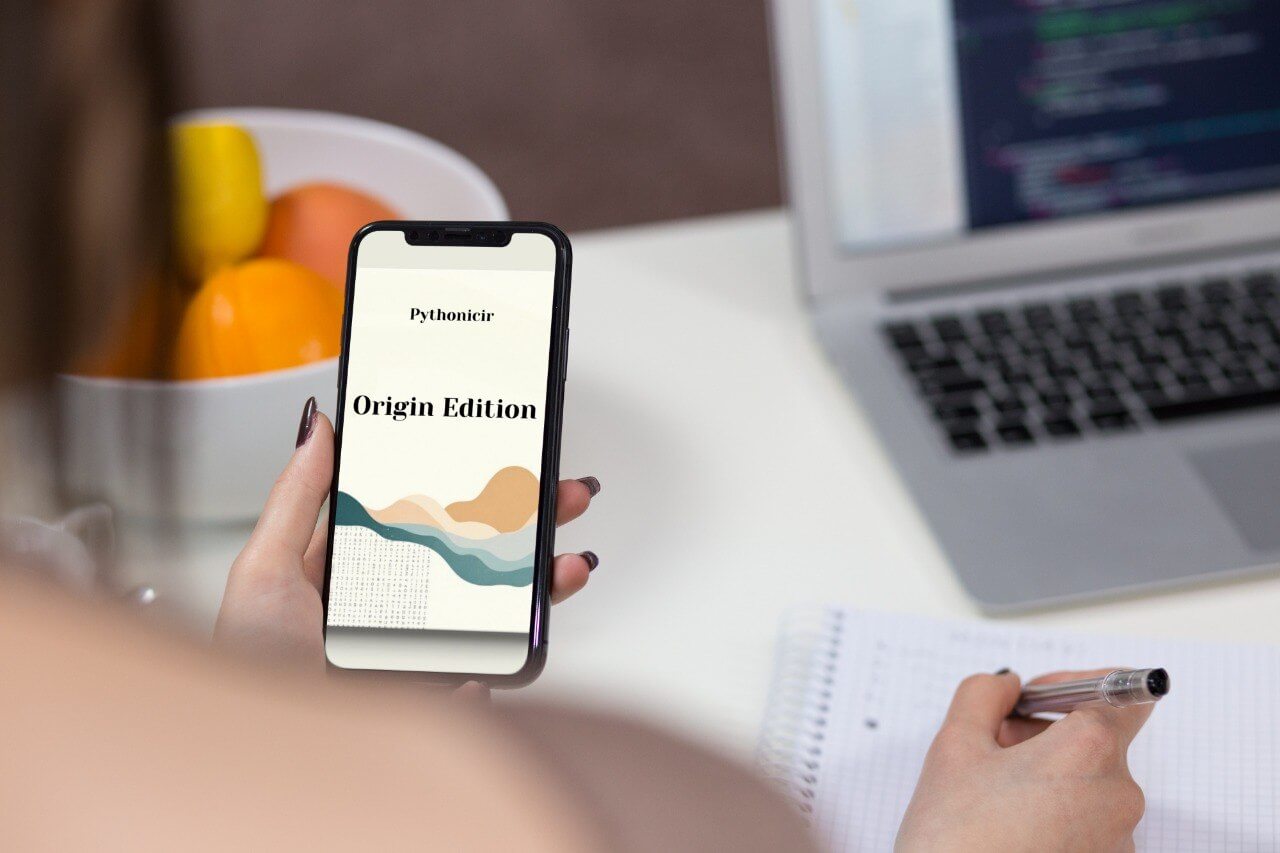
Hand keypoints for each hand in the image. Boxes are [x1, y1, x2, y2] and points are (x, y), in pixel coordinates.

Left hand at [214, 398, 599, 675]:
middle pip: (474, 559)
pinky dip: (501, 671)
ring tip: (566, 569)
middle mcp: (391, 610)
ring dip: (539, 590)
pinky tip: (488, 665)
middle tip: (563, 499)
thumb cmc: (248, 664)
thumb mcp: (263, 569)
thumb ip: (296, 497)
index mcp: (354, 571)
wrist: (260, 754)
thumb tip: (317, 425)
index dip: (469, 489)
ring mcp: (415, 654)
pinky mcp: (430, 701)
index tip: (504, 464)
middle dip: (528, 527)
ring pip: (494, 615)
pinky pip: (481, 683)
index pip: (425, 517)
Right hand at [896, 669, 1152, 852]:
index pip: (1121, 693)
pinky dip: (1052, 815)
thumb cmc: (956, 838)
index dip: (1074, 685)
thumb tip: (1006, 685)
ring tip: (990, 797)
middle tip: (990, 747)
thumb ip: (983, 695)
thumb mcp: (954, 746)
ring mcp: (1117, 842)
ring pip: (1087, 786)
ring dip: (1045, 777)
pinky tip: (1006, 829)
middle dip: (1042, 735)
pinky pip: (1085, 826)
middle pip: (1095, 742)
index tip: (1034, 697)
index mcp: (1090, 751)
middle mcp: (1119, 796)